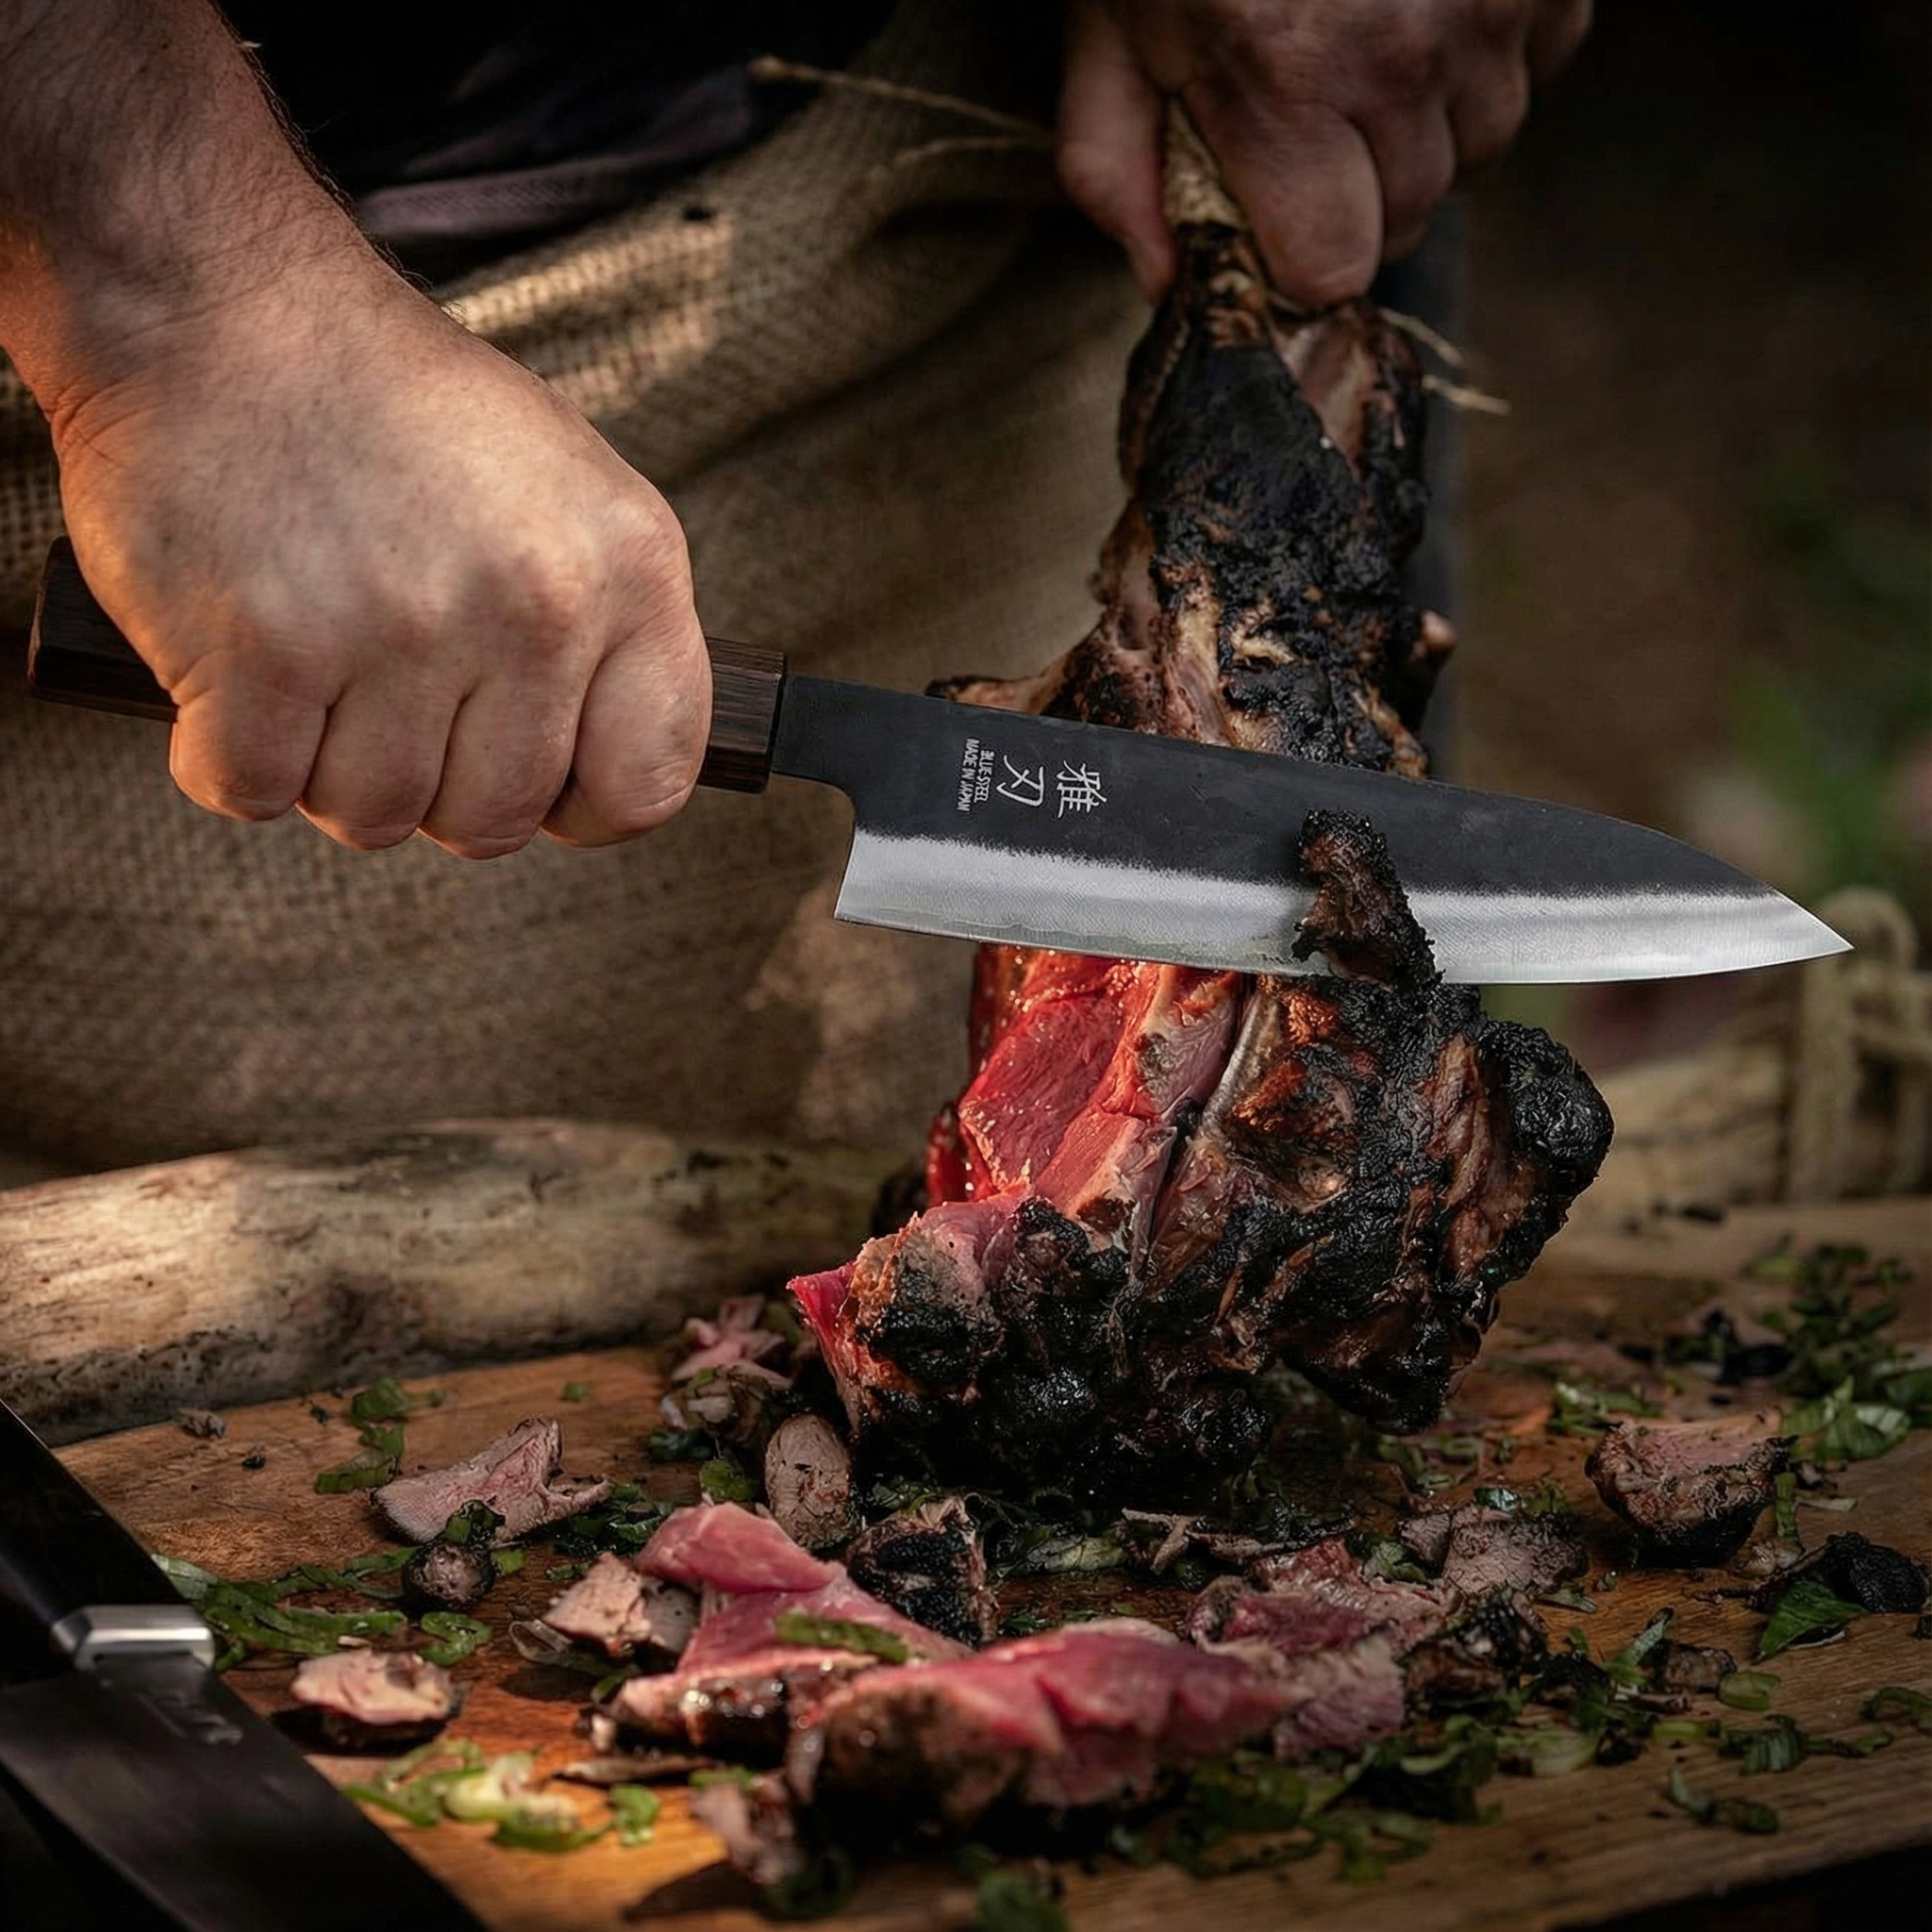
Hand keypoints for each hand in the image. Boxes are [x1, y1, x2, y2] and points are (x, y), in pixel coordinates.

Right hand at [48, 253, 709, 857]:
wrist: (216, 300)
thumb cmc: (394, 412)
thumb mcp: (563, 494)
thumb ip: (602, 634)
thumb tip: (593, 777)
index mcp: (629, 567)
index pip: (647, 784)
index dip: (580, 806)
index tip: (529, 774)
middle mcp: (534, 604)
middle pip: (494, 823)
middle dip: (432, 789)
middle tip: (387, 699)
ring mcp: (402, 630)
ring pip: (376, 816)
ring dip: (326, 770)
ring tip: (312, 661)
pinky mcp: (265, 650)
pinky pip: (253, 791)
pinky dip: (225, 757)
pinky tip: (234, 674)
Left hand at [1057, 0, 1592, 304]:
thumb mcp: (1113, 23)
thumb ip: (1116, 165)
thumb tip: (1162, 283)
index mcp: (1283, 81)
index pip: (1334, 268)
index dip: (1300, 255)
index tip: (1273, 213)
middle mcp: (1402, 53)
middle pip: (1407, 217)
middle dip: (1357, 193)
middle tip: (1308, 115)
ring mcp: (1491, 6)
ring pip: (1478, 150)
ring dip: (1425, 128)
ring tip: (1366, 48)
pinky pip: (1533, 70)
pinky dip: (1484, 58)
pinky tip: (1425, 8)